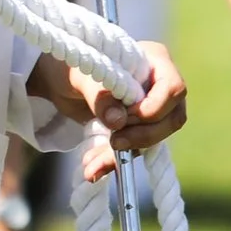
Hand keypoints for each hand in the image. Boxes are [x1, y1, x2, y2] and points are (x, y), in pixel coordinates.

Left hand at [30, 42, 188, 181]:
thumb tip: (118, 121)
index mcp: (154, 60)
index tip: (127, 117)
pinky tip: (93, 170)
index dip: (154, 108)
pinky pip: (135, 149)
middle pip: (170, 119)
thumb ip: (99, 95)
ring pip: (155, 138)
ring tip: (94, 164)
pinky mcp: (138, 129)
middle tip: (114, 142)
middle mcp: (159, 86)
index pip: (173, 88)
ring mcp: (152, 109)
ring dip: (125, 154)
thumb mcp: (81, 76)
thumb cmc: (72, 67)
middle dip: (143, 136)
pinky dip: (114, 161)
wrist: (58, 81)